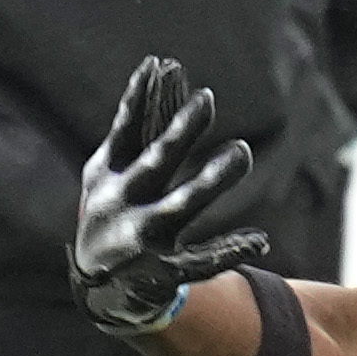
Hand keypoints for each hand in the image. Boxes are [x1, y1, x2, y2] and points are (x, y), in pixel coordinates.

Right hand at [72, 55, 265, 333]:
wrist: (96, 290)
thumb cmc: (113, 212)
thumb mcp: (108, 175)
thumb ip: (135, 130)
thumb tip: (159, 69)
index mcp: (106, 178)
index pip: (125, 132)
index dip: (141, 100)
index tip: (161, 65)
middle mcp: (120, 205)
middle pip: (155, 163)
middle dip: (179, 132)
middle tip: (206, 99)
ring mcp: (140, 240)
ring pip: (182, 206)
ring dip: (212, 179)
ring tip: (242, 150)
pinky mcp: (161, 273)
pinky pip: (202, 262)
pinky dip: (231, 250)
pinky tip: (260, 239)